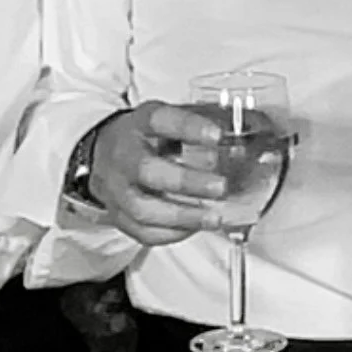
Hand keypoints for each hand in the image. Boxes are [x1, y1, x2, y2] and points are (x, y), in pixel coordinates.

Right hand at [86, 102, 232, 243]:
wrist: (100, 154)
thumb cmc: (144, 136)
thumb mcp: (168, 117)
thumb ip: (203, 122)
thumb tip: (252, 126)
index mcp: (141, 123)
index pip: (161, 120)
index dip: (189, 127)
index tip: (217, 135)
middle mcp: (125, 155)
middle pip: (147, 170)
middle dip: (187, 181)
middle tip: (220, 186)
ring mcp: (117, 188)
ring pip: (142, 207)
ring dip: (182, 216)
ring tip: (214, 217)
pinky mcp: (117, 214)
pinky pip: (141, 231)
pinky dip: (170, 233)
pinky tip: (193, 227)